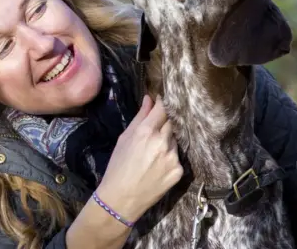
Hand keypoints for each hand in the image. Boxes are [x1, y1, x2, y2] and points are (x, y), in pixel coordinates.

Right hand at [96, 94, 182, 222]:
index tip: (161, 101)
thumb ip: (139, 117)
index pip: (162, 109)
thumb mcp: (124, 139)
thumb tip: (149, 99)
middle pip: (171, 123)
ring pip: (174, 140)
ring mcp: (173, 157)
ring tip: (152, 153)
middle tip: (153, 131)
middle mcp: (162, 142)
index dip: (163, 103)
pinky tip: (157, 166)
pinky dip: (169, 158)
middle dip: (163, 123)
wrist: (121, 198)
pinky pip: (176, 157)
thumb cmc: (117, 167)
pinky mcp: (178, 171)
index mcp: (146, 132)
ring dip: (167, 141)